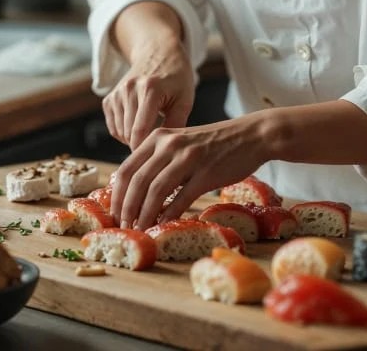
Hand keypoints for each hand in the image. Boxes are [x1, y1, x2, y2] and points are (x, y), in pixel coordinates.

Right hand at [102, 36, 195, 151]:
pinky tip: (138, 126)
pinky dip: (123, 132)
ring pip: (119, 132)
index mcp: (150, 89)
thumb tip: (166, 151)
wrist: (158, 54)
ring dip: (132, 139)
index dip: (144, 149)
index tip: (154, 159)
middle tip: (157, 146)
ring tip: (151, 133)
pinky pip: (113, 127)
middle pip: (128, 133)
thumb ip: (176, 124)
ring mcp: (117, 92)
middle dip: (141, 145)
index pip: (140, 129)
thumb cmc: (176, 78)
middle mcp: (130, 88)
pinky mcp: (109, 97)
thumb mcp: (185, 99)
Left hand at [110, 111, 269, 228]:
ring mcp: (187, 157)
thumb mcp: (182, 144)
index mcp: (159, 137)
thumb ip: (160, 162)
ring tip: (140, 230)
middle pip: (136, 181)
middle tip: (124, 227)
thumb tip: (138, 193)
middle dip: (126, 209)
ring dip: (144, 215)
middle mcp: (169, 144)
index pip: (126, 168)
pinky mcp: (205, 173)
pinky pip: (181, 198)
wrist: (251, 135)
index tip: (115, 214)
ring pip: (155, 191)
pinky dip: (169, 215)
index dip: (117, 195)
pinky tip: (164, 224)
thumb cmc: (215, 143)